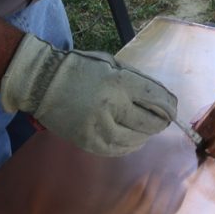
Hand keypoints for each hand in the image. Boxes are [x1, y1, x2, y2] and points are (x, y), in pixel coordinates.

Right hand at [0, 34, 176, 155]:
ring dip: (145, 136)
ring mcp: (98, 127)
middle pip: (149, 123)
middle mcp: (111, 106)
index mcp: (118, 82)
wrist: (41, 82)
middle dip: (160, 123)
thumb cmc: (80, 69)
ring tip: (146, 130)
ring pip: (135, 140)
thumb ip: (137, 81)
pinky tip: (132, 139)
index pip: (157, 99)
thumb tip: (162, 100)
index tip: (172, 110)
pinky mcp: (88, 142)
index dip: (169, 107)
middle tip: (162, 121)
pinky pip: (117, 150)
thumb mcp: (111, 63)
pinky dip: (129, 146)